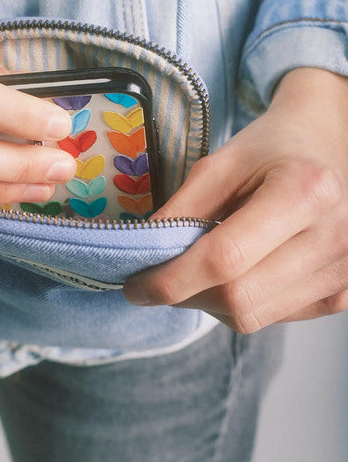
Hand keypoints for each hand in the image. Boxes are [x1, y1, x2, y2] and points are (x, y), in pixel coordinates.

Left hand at [124, 68, 347, 330]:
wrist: (327, 144)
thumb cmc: (272, 148)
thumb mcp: (221, 163)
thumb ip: (181, 209)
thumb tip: (142, 257)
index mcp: (303, 192)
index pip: (224, 259)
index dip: (171, 280)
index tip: (135, 285)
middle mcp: (334, 237)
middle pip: (239, 299)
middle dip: (186, 295)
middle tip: (159, 277)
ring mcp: (344, 271)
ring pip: (254, 317)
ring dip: (212, 302)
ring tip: (202, 267)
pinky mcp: (344, 292)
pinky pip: (275, 318)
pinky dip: (242, 303)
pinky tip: (240, 271)